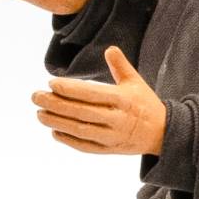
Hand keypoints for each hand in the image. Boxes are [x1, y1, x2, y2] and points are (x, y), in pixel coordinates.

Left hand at [32, 46, 167, 154]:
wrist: (162, 133)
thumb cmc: (145, 104)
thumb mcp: (137, 82)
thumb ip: (121, 66)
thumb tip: (110, 49)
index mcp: (123, 100)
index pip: (91, 93)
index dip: (69, 89)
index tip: (51, 83)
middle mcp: (117, 119)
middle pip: (81, 112)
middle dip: (56, 104)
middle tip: (36, 96)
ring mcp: (113, 137)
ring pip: (80, 130)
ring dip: (57, 122)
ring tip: (39, 114)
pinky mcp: (110, 150)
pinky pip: (86, 146)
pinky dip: (68, 140)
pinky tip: (54, 131)